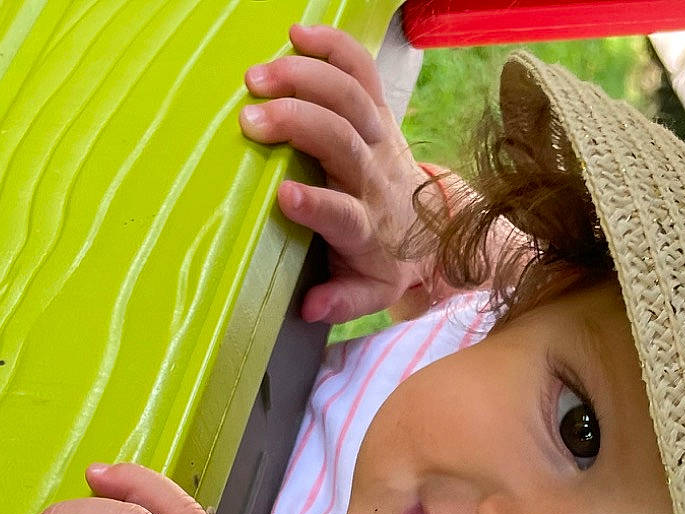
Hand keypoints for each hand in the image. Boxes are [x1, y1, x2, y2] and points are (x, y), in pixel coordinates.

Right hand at [240, 23, 433, 325]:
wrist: (434, 232)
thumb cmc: (386, 262)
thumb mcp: (370, 293)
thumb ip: (341, 299)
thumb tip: (310, 307)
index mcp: (367, 226)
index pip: (343, 214)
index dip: (316, 205)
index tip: (284, 195)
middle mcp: (375, 177)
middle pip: (342, 141)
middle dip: (298, 123)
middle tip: (250, 119)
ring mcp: (380, 139)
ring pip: (349, 97)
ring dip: (304, 78)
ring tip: (258, 75)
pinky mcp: (380, 112)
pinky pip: (361, 70)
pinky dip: (333, 46)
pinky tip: (297, 34)